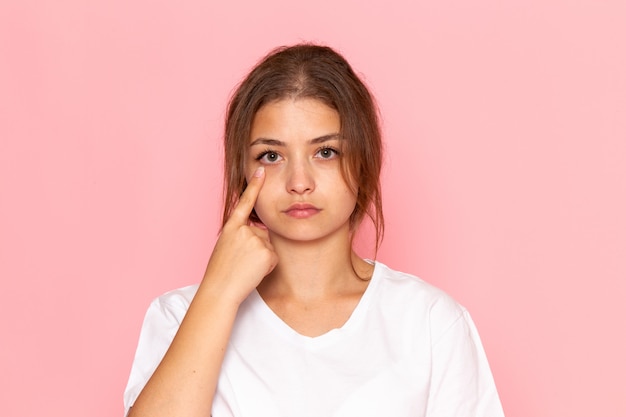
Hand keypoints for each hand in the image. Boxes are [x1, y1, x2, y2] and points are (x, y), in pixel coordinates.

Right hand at [202, 167, 276, 304]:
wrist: (219, 290)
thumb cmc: (220, 272)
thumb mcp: (226, 247)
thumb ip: (241, 236)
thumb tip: (257, 235)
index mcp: (231, 227)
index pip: (244, 202)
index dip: (254, 186)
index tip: (261, 170)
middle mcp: (244, 230)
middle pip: (262, 234)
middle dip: (257, 249)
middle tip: (240, 263)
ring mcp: (256, 240)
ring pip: (268, 247)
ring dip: (261, 259)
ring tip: (244, 268)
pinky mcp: (266, 252)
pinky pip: (273, 259)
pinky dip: (267, 268)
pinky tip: (253, 272)